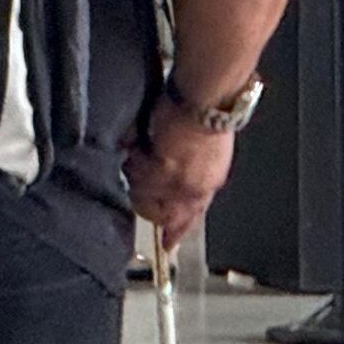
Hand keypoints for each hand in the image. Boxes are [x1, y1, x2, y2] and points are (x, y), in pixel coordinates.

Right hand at [124, 96, 236, 253]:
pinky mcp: (162, 167)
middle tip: (136, 195)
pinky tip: (132, 148)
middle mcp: (195, 189)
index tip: (168, 244)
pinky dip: (132, 161)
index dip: (177, 232)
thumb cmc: (211, 114)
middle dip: (147, 207)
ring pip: (146, 194)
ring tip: (132, 161)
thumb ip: (195, 172)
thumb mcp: (211, 153)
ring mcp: (179, 181)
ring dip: (136, 179)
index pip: (191, 218)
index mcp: (209, 185)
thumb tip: (176, 179)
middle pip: (164, 214)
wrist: (208, 100)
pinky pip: (138, 174)